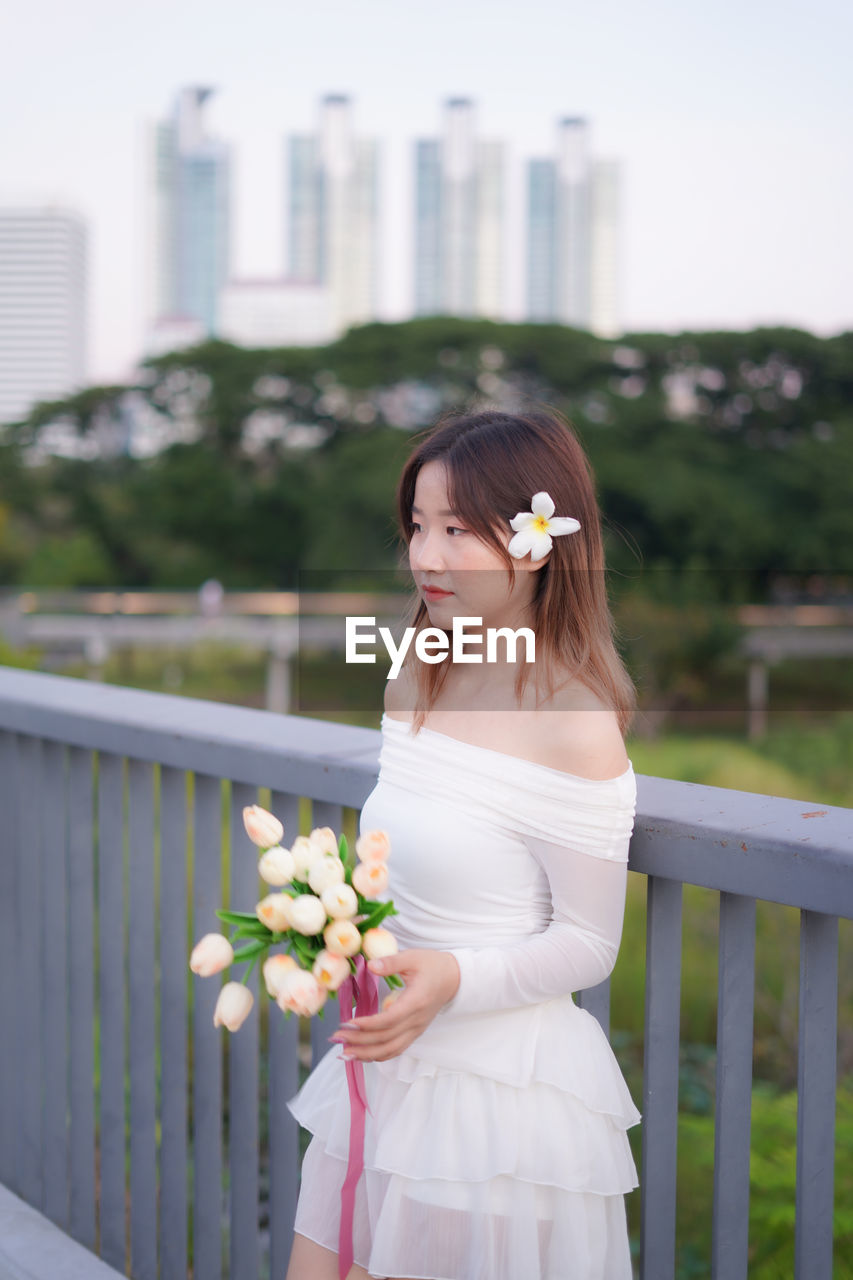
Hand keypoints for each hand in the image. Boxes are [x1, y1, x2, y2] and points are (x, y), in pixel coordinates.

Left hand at [331, 949, 459, 1062]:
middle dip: (359, 1041)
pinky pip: (395, 1049)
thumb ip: (391, 962)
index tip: (347, 1023)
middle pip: (385, 1039)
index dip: (367, 1025)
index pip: (389, 1020)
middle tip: (336, 1037)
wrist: (455, 978)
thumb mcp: (413, 957)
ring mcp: (416, 1030)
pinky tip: (361, 1055)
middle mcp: (416, 1021)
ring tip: (344, 1053)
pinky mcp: (415, 1033)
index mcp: (416, 1002)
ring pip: (390, 1050)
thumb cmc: (433, 965)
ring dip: (366, 1054)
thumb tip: (370, 966)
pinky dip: (377, 1056)